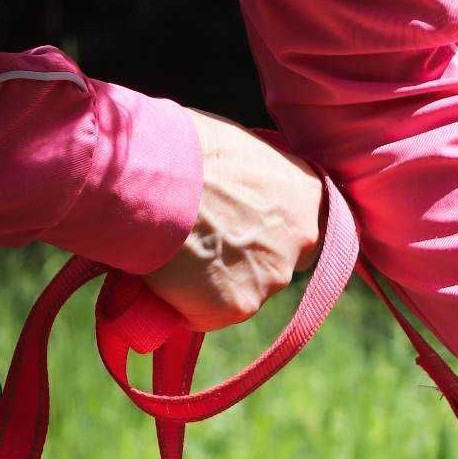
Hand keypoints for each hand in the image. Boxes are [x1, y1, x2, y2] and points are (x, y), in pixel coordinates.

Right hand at [144, 109, 323, 331]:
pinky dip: (188, 300)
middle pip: (276, 261)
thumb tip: (232, 192)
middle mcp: (301, 238)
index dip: (267, 226)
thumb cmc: (184, 148)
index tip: (239, 223)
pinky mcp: (239, 306)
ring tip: (175, 252)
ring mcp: (272, 277)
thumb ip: (248, 180)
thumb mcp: (232, 148)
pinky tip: (166, 273)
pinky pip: (212, 310)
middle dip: (244, 257)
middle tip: (202, 239)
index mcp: (303, 192)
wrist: (154, 177)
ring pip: (245, 289)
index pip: (301, 222)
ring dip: (216, 280)